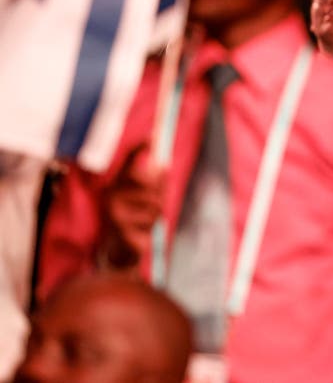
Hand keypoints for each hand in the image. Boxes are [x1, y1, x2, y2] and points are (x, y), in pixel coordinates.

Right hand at [99, 145, 163, 270]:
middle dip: (159, 194)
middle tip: (155, 204)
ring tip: (144, 220)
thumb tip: (165, 164)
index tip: (150, 137)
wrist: (118, 250)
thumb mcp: (142, 198)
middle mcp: (111, 195)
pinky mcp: (122, 229)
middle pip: (150, 184)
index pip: (128, 162)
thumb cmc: (132, 219)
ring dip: (156, 214)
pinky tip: (140, 232)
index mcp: (115, 185)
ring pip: (154, 204)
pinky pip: (151, 223)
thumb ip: (154, 181)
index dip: (138, 149)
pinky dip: (151, 228)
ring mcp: (115, 213)